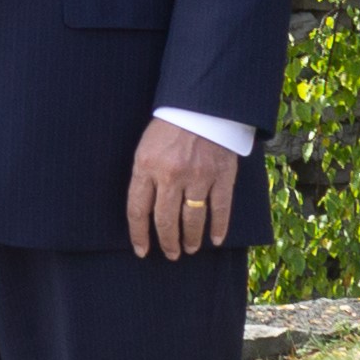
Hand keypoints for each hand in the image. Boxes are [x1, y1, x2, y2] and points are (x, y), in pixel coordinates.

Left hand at [126, 117, 238, 259]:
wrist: (203, 105)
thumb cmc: (170, 126)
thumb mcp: (146, 147)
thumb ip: (144, 176)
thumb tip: (145, 209)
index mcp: (146, 166)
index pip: (138, 210)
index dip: (139, 235)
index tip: (142, 251)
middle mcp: (171, 175)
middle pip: (165, 220)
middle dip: (167, 242)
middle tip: (170, 254)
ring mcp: (198, 177)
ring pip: (192, 219)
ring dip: (190, 238)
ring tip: (189, 249)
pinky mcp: (222, 176)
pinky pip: (221, 209)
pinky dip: (219, 227)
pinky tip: (215, 240)